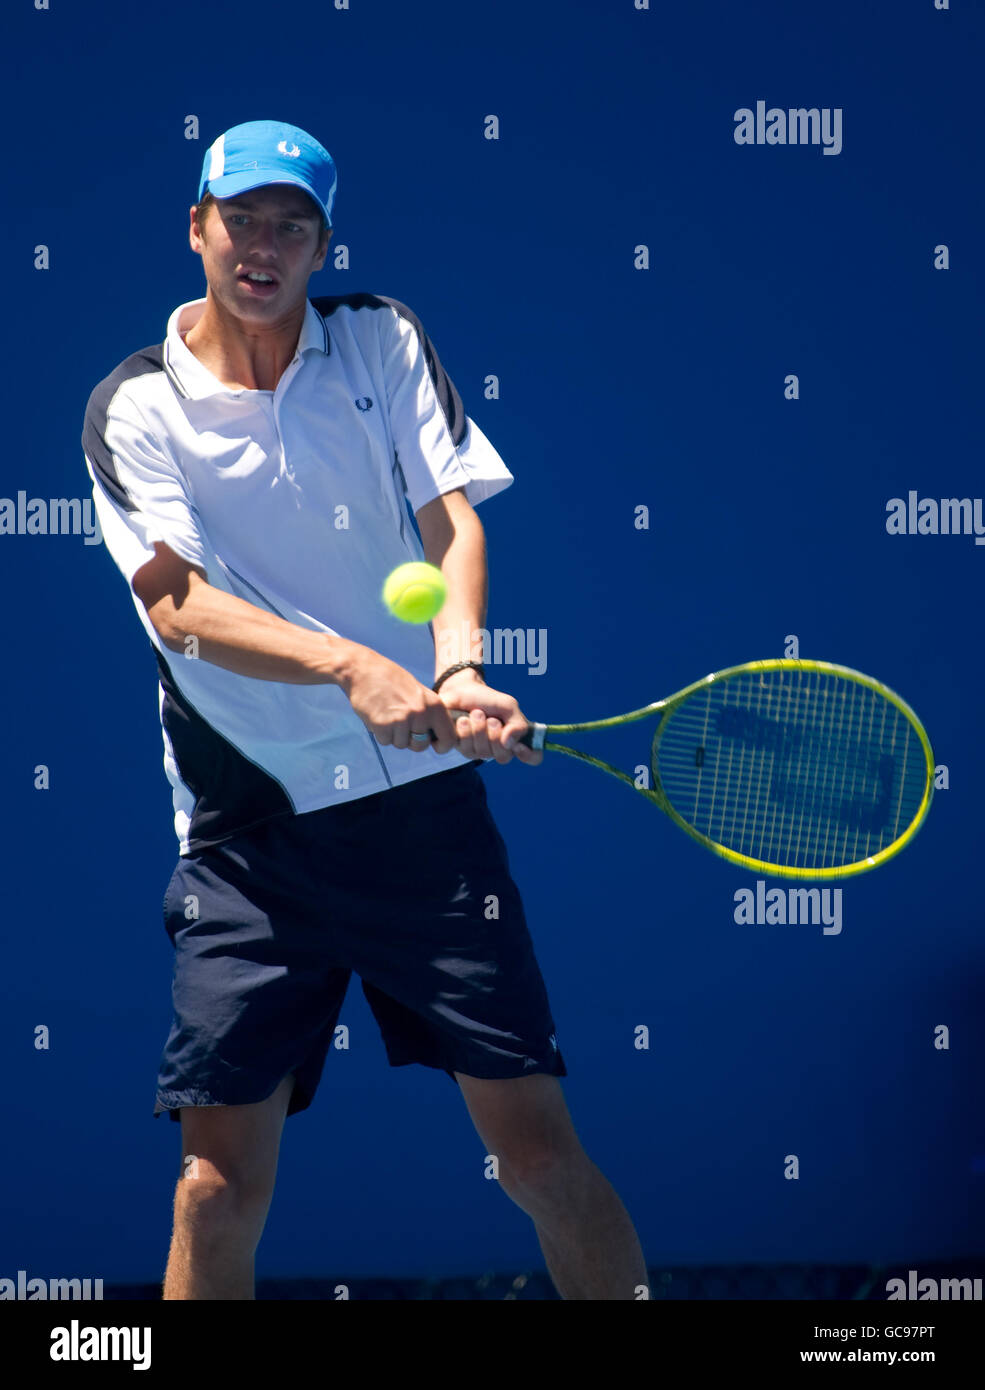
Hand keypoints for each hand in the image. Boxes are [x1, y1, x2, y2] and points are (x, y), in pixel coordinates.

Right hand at [340, 647, 457, 752]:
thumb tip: (435, 736)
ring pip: (401, 744)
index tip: (432, 743)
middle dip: (411, 740)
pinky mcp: (383, 725)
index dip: (441, 745)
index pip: (448, 738)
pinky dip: (381, 733)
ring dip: (393, 735)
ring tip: (387, 715)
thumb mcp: (419, 692)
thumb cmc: (391, 680)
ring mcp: (402, 720)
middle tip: (401, 725)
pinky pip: (385, 741)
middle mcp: (421, 713)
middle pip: (420, 745)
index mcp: (434, 705)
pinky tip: (378, 716)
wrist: (363, 670)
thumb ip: (429, 713)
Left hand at [437, 672, 542, 765]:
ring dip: (479, 730)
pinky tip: (462, 720)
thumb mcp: (508, 706)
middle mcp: (499, 749)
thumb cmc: (487, 699)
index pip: (532, 757)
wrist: (462, 690)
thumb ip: (517, 724)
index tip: (519, 746)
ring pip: (483, 753)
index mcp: (515, 738)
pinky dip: (465, 732)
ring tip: (475, 713)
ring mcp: (480, 751)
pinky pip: (466, 750)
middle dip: (495, 736)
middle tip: (490, 719)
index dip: (529, 755)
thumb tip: (510, 744)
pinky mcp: (462, 748)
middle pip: (503, 757)